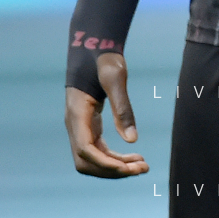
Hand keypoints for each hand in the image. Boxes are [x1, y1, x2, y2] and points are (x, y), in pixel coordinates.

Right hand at [65, 52, 148, 177]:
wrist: (93, 46)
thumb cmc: (103, 58)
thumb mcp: (115, 77)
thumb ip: (123, 107)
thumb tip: (132, 139)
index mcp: (77, 113)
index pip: (84, 150)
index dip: (104, 163)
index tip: (127, 168)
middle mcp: (75, 124)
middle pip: (87, 162)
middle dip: (112, 170)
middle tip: (142, 169)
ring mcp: (81, 126)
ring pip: (93, 160)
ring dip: (116, 167)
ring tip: (143, 166)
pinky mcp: (90, 126)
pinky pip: (99, 150)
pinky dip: (116, 158)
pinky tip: (134, 158)